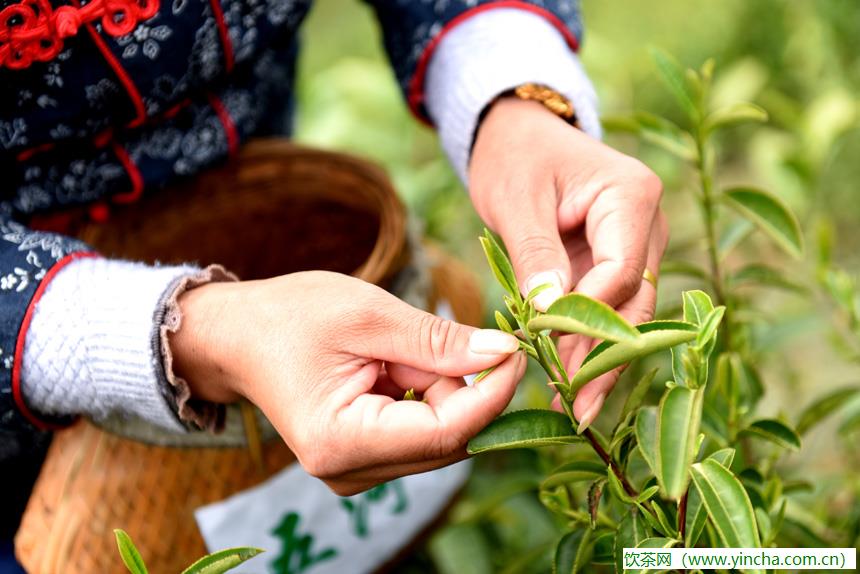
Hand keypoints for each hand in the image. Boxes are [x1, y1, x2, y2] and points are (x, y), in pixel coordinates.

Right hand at [169, 271, 524, 494]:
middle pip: (449, 438)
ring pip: (440, 435)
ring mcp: (357, 472)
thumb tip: (505, 354)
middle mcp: (350, 472)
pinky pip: (422, 432)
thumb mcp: (369, 315)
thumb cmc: (292, 316)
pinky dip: (426, 396)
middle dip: (464, 386)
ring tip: (397, 350)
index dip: (493, 393)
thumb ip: (439, 341)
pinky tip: (393, 368)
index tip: (517, 349)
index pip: (448, 433)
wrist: (238, 337)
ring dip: (441, 388)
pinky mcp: (364, 461)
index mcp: (341, 442)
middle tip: (449, 335)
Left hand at [470, 97, 668, 427]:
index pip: (620, 271)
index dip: (588, 318)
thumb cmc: (515, 157)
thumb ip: (536, 254)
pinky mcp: (618, 262)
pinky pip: (611, 309)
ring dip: (600, 359)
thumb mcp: (516, 201)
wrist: (518, 135)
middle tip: (574, 405)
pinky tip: (571, 381)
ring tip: (573, 407)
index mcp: (632, 195)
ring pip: (628, 314)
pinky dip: (590, 343)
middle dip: (603, 354)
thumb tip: (550, 315)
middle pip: (634, 301)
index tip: (550, 351)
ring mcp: (638, 245)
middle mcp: (649, 223)